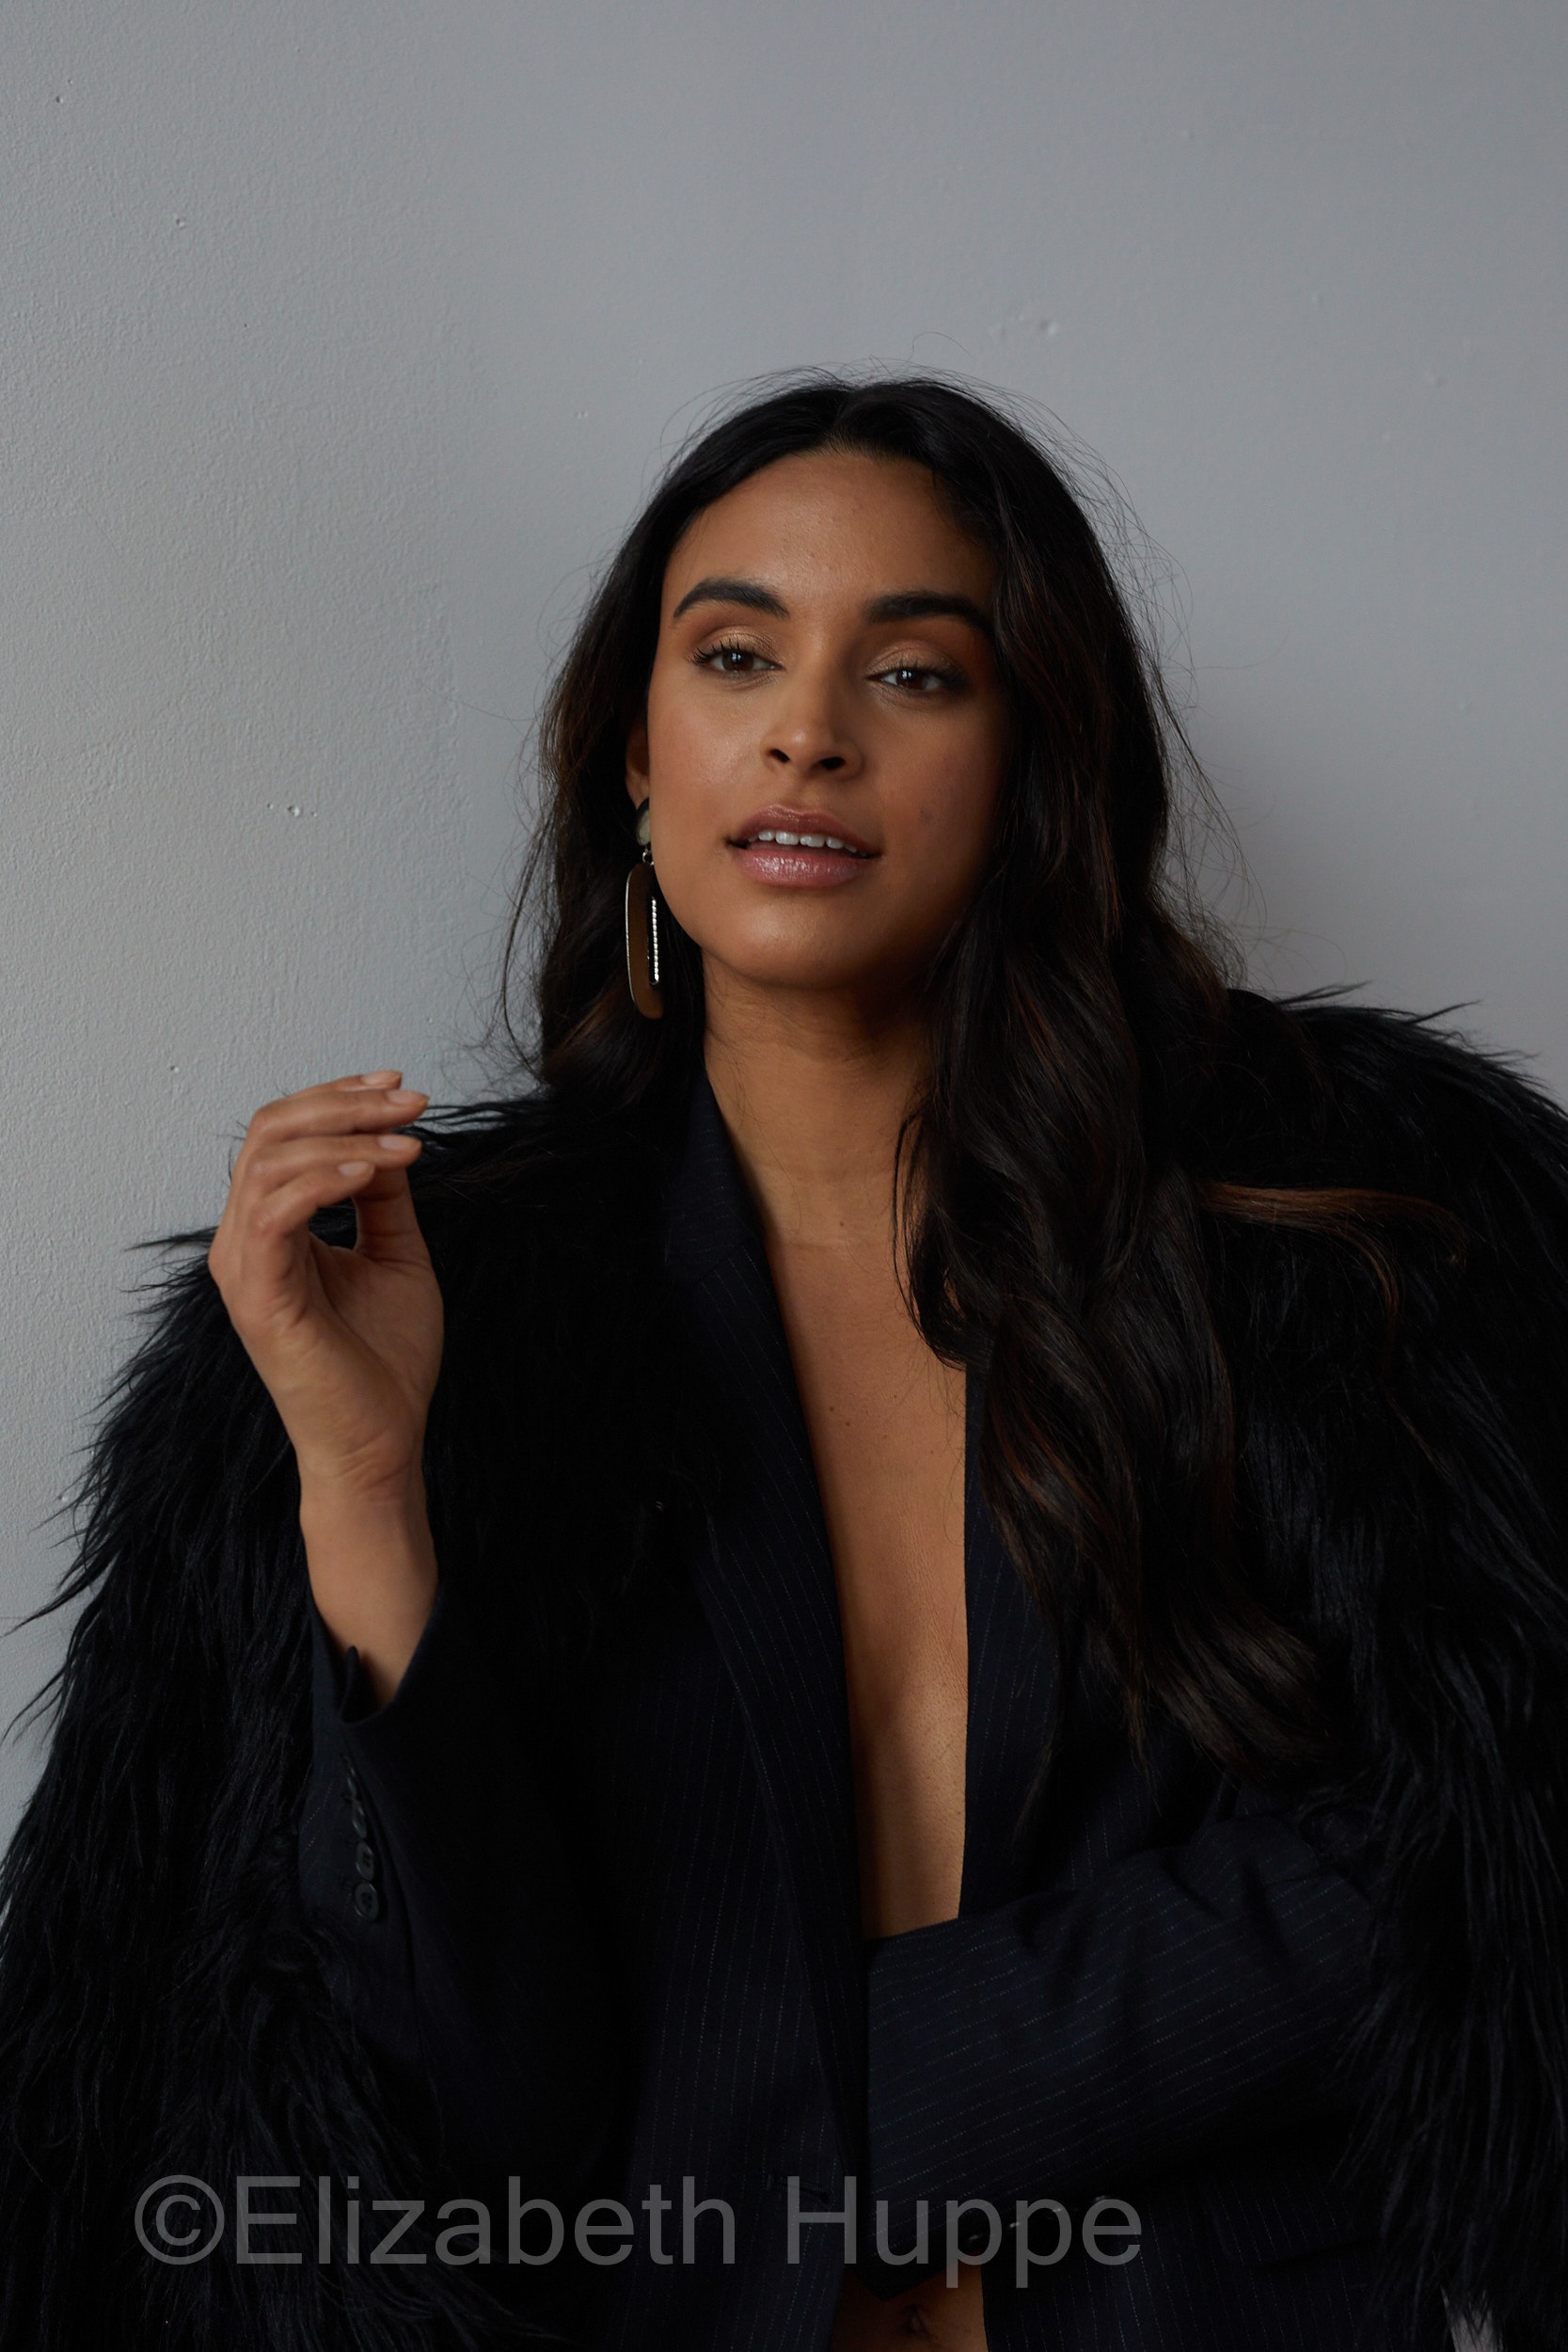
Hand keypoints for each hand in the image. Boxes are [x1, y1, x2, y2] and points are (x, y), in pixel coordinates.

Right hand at [209, 1069, 443, 1503]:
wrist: (382, 1443)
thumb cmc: (385, 1361)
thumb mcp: (394, 1255)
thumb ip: (382, 1198)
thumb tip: (388, 1137)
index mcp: (270, 1229)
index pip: (282, 1134)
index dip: (337, 1098)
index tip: (402, 1087)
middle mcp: (244, 1242)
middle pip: (269, 1132)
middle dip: (345, 1105)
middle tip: (412, 1102)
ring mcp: (244, 1269)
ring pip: (270, 1161)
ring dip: (346, 1138)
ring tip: (409, 1144)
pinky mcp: (259, 1298)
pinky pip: (273, 1213)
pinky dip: (324, 1179)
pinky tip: (374, 1172)